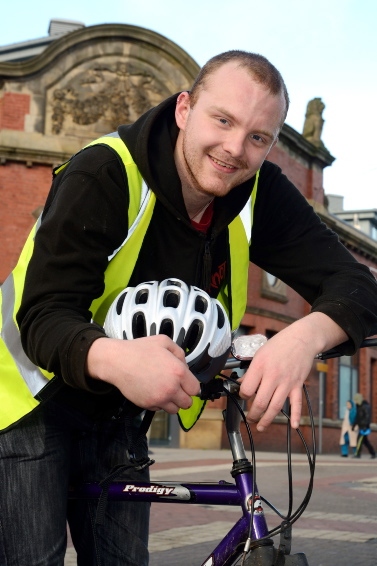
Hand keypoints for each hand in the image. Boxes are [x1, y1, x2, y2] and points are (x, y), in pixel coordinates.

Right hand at [86, 335, 199, 412]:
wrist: (118, 361)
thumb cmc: (140, 350)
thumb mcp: (164, 342)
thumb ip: (180, 353)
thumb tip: (185, 366)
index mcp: (179, 372)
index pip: (195, 389)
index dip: (190, 385)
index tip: (185, 383)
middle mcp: (171, 388)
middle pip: (187, 403)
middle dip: (183, 396)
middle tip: (175, 387)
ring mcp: (159, 398)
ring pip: (174, 410)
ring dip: (172, 402)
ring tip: (164, 391)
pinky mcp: (148, 405)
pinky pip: (159, 409)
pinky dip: (158, 403)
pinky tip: (152, 391)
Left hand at [239, 313, 347, 430]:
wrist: (302, 338)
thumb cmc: (279, 344)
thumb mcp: (260, 353)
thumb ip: (252, 371)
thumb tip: (243, 383)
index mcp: (260, 366)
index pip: (247, 388)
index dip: (242, 395)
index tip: (243, 396)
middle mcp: (273, 376)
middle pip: (260, 402)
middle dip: (253, 414)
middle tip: (250, 418)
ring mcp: (286, 382)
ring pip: (276, 406)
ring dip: (267, 419)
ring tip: (261, 426)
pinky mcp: (297, 385)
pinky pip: (296, 403)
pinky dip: (295, 415)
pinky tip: (292, 425)